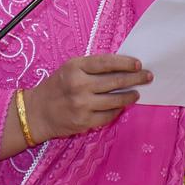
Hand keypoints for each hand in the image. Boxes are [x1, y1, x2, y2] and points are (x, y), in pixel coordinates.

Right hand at [24, 54, 151, 140]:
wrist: (37, 112)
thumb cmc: (58, 86)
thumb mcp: (71, 68)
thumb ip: (93, 66)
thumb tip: (123, 66)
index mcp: (76, 67)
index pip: (107, 63)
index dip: (125, 63)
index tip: (138, 64)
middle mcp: (79, 85)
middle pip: (115, 81)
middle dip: (135, 78)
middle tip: (147, 77)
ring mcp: (82, 105)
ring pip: (115, 100)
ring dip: (130, 96)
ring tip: (137, 93)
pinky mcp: (84, 121)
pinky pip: (108, 116)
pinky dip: (117, 110)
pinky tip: (121, 106)